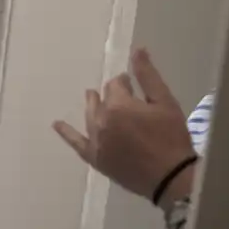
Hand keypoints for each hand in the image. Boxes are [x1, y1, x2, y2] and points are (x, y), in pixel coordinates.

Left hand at [54, 47, 198, 204]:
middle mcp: (101, 120)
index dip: (125, 83)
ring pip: (90, 116)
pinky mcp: (96, 158)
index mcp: (118, 104)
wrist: (171, 178)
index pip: (116, 85)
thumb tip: (137, 49)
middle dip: (112, 95)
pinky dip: (66, 133)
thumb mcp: (165, 102)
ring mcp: (96, 140)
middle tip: (123, 96)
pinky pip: (76, 143)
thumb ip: (148, 76)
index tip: (134, 86)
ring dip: (93, 106)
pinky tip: (56, 124)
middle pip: (102, 100)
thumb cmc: (172, 138)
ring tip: (92, 97)